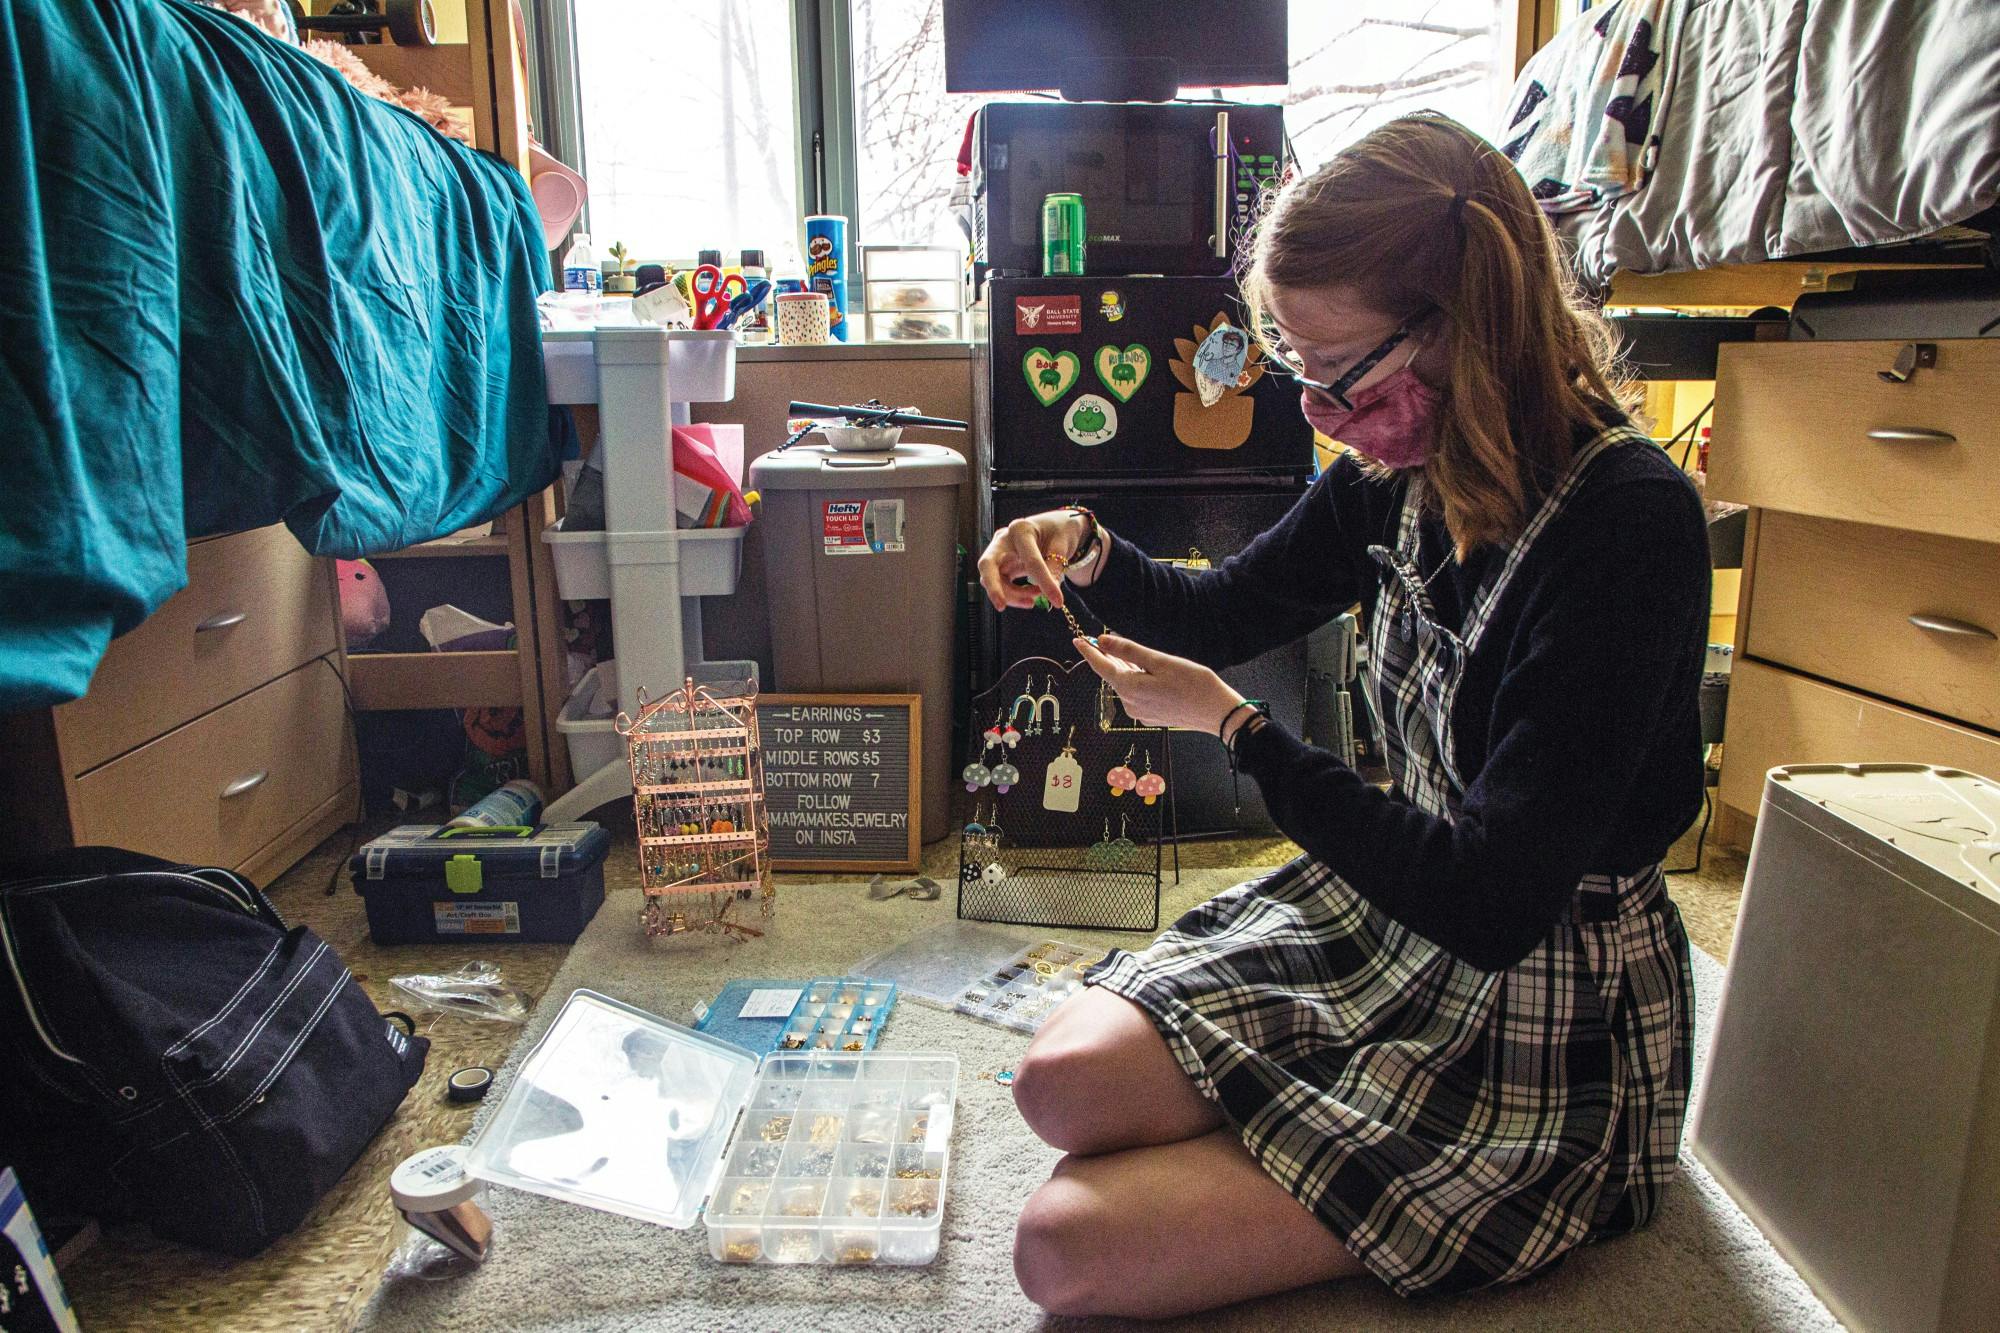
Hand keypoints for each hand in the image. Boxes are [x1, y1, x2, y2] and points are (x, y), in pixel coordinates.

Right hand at [976, 510, 1088, 611]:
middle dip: (994, 587)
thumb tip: (1051, 591)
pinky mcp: (999, 566)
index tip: (1058, 601)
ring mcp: (998, 553)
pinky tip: (1030, 599)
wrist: (1053, 529)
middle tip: (1001, 606)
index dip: (1044, 582)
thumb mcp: (1062, 547)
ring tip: (1035, 599)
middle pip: (988, 565)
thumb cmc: (1058, 532)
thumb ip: (1055, 567)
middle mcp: (1003, 539)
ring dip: (1012, 595)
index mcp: (1021, 529)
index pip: (1031, 560)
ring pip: (993, 580)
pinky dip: (1013, 596)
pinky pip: (1000, 585)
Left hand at [1074, 634, 1243, 734]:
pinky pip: (1137, 694)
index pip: (1101, 667)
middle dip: (1107, 657)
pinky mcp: (1151, 716)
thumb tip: (1103, 641)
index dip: (1089, 652)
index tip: (1077, 640)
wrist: (1216, 712)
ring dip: (1123, 668)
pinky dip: (1136, 680)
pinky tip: (1144, 671)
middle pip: (1113, 675)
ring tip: (1123, 651)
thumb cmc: (1192, 683)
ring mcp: (1140, 713)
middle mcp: (1130, 704)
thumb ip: (1129, 651)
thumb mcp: (1159, 661)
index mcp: (1129, 688)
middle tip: (1101, 639)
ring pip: (1126, 685)